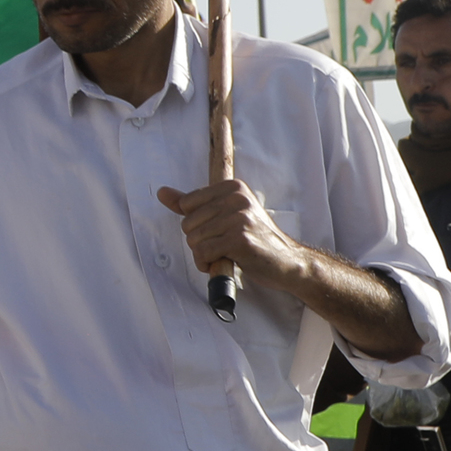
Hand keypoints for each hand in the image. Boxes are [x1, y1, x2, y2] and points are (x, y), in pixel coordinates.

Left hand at [156, 180, 301, 287]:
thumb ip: (193, 204)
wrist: (288, 261)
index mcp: (232, 187)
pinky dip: (207, 263)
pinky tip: (224, 261)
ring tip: (225, 253)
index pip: (186, 204)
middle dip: (199, 241)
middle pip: (188, 224)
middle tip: (222, 245)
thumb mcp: (225, 215)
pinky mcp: (240, 239)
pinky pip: (203, 253)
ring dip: (203, 254)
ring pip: (193, 240)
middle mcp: (237, 198)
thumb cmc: (255, 238)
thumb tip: (162, 192)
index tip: (217, 229)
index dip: (196, 224)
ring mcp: (239, 218)